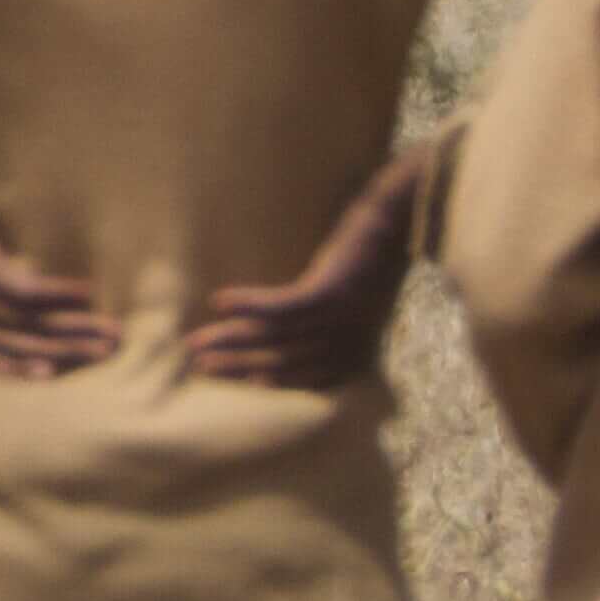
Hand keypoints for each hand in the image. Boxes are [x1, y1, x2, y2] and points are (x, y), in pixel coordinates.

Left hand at [0, 178, 116, 378]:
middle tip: (109, 352)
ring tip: (112, 331)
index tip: (51, 374)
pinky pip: (32, 293)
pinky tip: (89, 289)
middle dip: (71, 353)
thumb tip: (8, 325)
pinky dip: (63, 293)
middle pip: (25, 346)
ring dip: (79, 328)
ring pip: (35, 325)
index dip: (24, 372)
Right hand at [185, 138, 435, 390]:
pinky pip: (286, 306)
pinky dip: (252, 305)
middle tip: (199, 366)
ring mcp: (343, 317)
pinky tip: (220, 300)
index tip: (236, 382)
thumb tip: (296, 328)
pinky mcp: (333, 289)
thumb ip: (337, 321)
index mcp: (359, 348)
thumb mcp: (362, 300)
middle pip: (286, 362)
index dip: (269, 381)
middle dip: (239, 366)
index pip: (309, 378)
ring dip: (233, 339)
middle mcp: (350, 340)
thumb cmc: (376, 254)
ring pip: (279, 337)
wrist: (401, 219)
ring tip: (198, 340)